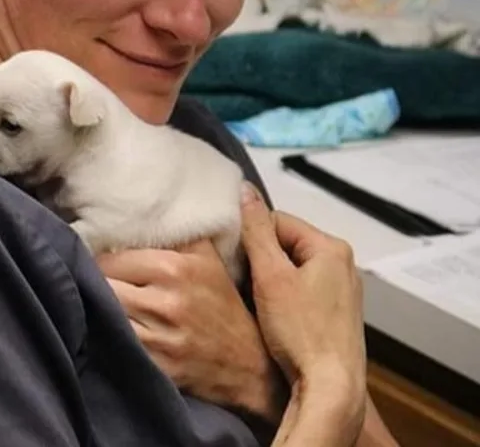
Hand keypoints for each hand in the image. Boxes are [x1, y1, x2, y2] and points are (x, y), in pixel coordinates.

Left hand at [97, 239, 286, 422]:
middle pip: (102, 285)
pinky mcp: (154, 366)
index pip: (110, 257)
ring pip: (105, 314)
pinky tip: (109, 327)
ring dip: (97, 308)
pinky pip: (114, 344)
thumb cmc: (222, 304)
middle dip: (95, 282)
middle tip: (90, 280)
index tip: (95, 257)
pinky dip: (108, 334)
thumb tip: (142, 211)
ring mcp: (157, 338)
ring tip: (96, 302)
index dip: (99, 257)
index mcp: (173, 267)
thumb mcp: (207, 257)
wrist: (247, 363)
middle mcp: (163, 302)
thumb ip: (176, 231)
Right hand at [240, 183, 366, 439]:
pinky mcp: (337, 314)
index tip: (236, 261)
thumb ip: (256, 230)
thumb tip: (244, 188)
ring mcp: (342, 290)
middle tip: (244, 282)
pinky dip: (284, 297)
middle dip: (261, 260)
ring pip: (292, 268)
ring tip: (256, 301)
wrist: (331, 389)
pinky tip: (273, 316)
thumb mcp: (270, 275)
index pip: (277, 220)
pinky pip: (302, 290)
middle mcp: (343, 264)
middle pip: (285, 244)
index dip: (251, 238)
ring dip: (270, 280)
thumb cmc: (300, 331)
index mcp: (331, 247)